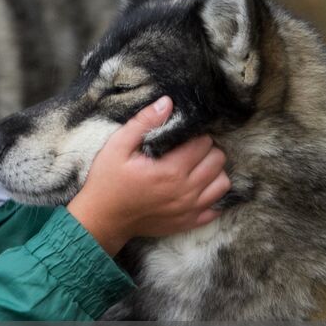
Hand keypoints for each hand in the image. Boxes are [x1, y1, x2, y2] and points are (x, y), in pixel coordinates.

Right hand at [66, 97, 229, 256]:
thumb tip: (168, 102)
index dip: (195, 135)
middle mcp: (185, 191)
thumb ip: (144, 122)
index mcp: (170, 170)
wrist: (103, 218)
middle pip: (218, 161)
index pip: (203, 143)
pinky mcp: (189, 222)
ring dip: (213, 172)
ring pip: (223, 183)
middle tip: (190, 149)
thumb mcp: (118, 146)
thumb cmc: (108, 181)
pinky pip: (217, 207)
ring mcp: (189, 209)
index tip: (183, 136)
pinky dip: (212, 195)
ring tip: (196, 167)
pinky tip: (198, 189)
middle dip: (207, 150)